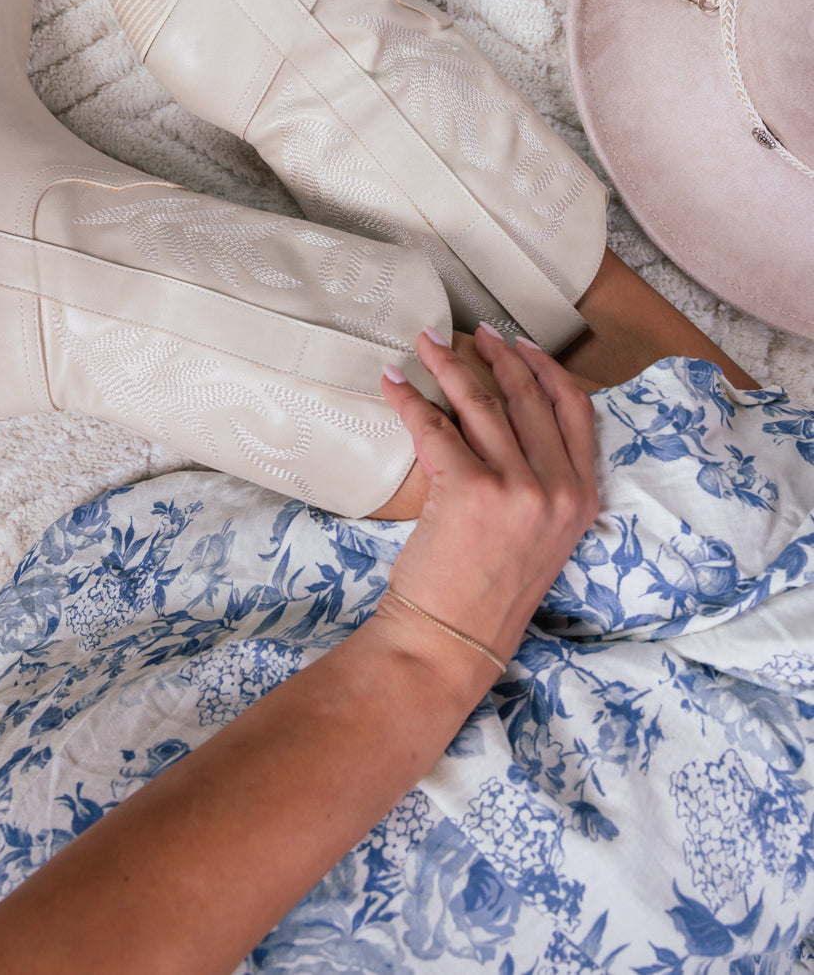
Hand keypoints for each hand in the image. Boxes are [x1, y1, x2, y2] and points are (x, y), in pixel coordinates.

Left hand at [376, 326, 598, 676]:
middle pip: (529, 398)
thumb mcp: (537, 535)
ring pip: (481, 404)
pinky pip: (435, 426)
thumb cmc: (485, 590)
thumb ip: (537, 482)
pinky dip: (409, 399)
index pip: (577, 412)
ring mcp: (517, 489)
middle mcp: (558, 490)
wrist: (452, 640)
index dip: (547, 370)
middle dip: (497, 356)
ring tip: (426, 344)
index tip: (520, 346)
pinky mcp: (470, 490)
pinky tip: (392, 382)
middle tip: (471, 334)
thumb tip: (500, 417)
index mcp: (582, 499)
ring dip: (450, 365)